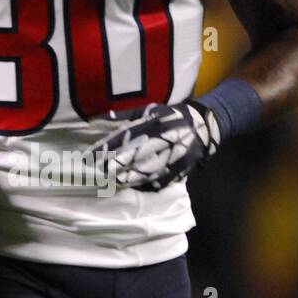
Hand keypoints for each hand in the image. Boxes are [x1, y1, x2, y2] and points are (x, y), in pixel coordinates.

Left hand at [86, 100, 220, 191]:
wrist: (204, 126)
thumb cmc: (171, 116)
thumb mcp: (149, 110)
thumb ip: (123, 116)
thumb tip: (97, 120)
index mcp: (154, 122)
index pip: (127, 136)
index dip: (109, 146)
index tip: (93, 155)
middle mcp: (164, 138)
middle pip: (138, 154)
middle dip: (119, 164)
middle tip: (102, 172)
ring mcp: (174, 154)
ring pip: (149, 169)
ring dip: (132, 176)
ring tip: (115, 181)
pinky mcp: (182, 168)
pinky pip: (164, 179)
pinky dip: (149, 183)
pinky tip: (136, 187)